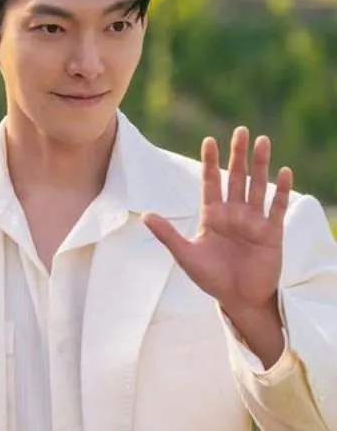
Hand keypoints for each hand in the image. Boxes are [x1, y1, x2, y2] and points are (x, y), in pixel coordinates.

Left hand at [142, 127, 292, 360]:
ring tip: (262, 141)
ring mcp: (254, 221)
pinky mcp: (271, 232)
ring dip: (261, 164)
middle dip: (238, 155)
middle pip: (236, 177)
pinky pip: (277, 207)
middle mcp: (234, 213)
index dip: (210, 162)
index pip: (210, 182)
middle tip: (240, 130)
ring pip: (258, 186)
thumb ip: (168, 235)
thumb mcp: (186, 255)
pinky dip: (281, 190)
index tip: (209, 140)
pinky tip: (285, 172)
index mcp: (212, 216)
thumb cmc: (211, 278)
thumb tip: (145, 215)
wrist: (238, 299)